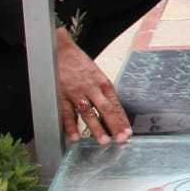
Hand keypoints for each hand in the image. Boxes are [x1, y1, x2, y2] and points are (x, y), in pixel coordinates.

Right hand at [55, 28, 130, 144]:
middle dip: (115, 125)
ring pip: (88, 113)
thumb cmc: (79, 63)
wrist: (60, 49)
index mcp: (103, 83)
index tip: (128, 132)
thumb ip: (102, 92)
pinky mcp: (61, 95)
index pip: (115, 105)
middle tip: (121, 139)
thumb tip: (110, 109)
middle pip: (106, 109)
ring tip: (104, 141)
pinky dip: (70, 126)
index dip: (122, 119)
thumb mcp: (97, 75)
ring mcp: (76, 93)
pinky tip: (75, 138)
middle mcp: (92, 88)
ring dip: (96, 128)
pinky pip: (66, 113)